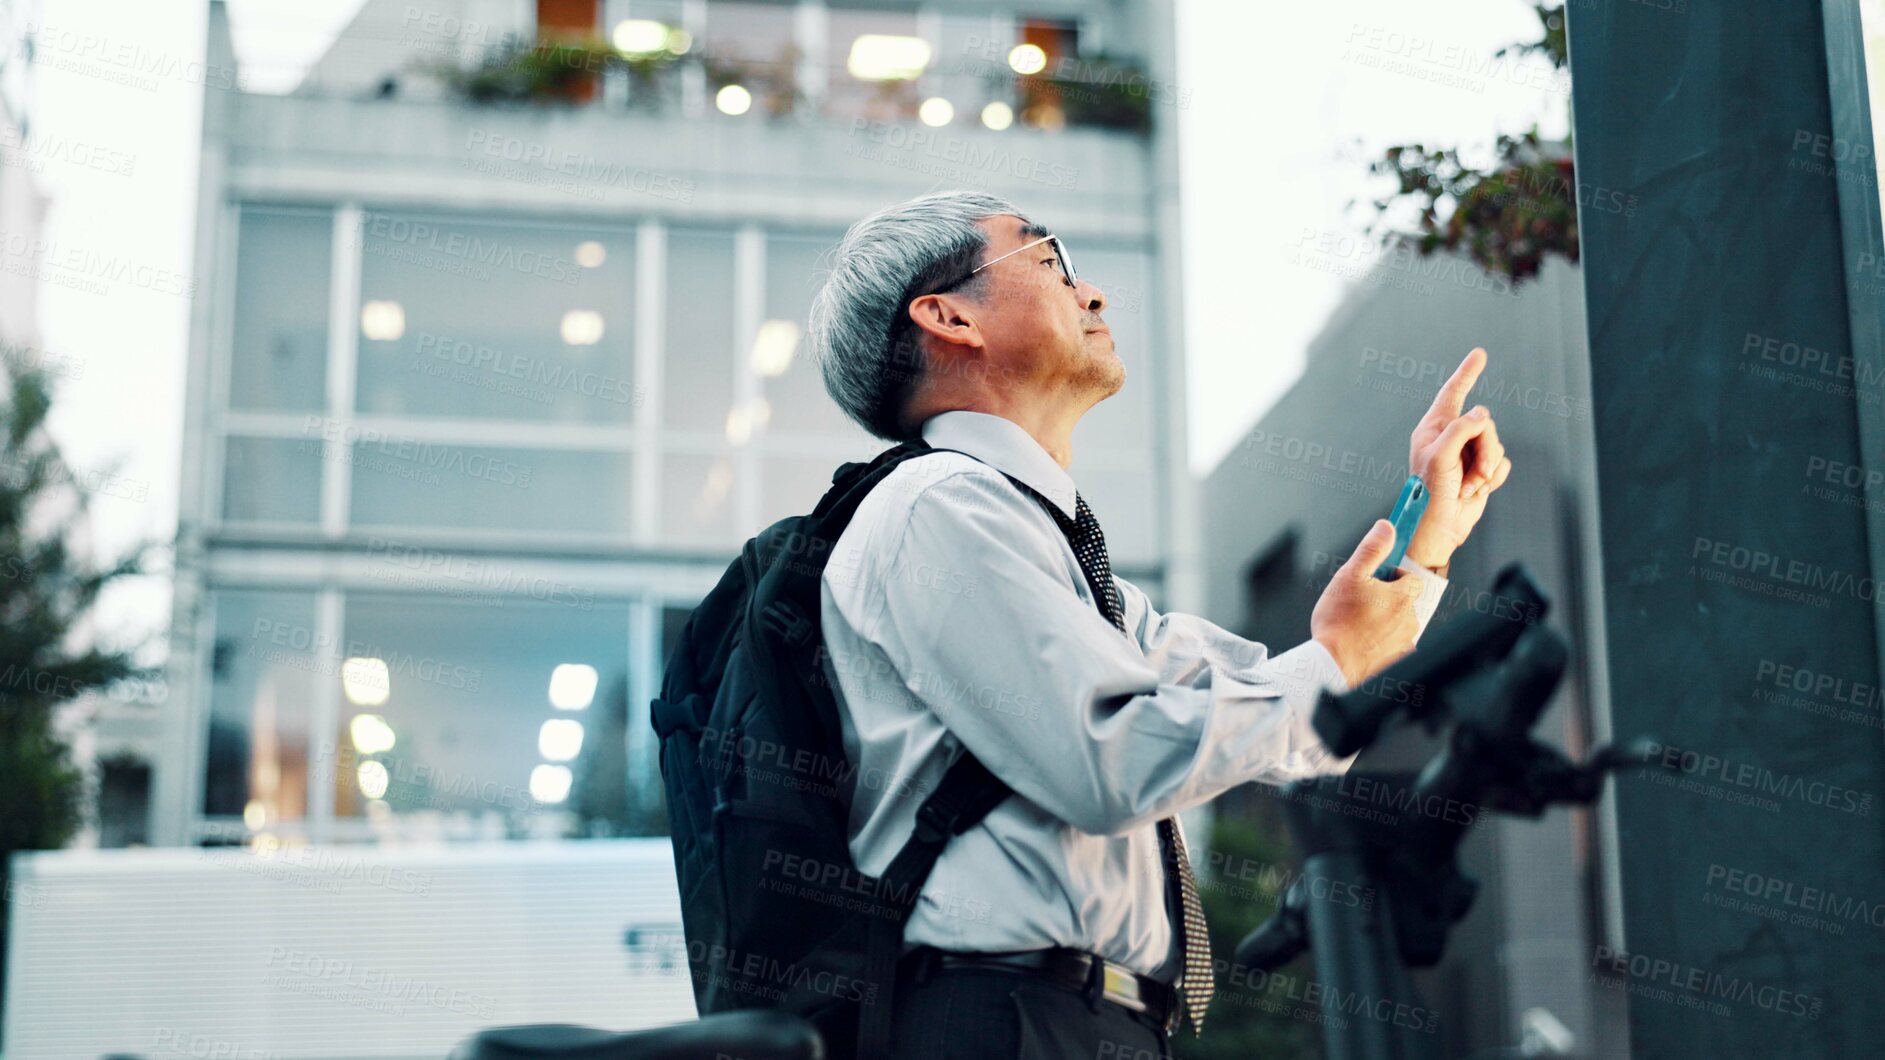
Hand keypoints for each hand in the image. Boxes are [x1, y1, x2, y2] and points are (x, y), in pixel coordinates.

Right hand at [1311, 519, 1424, 687]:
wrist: (1332, 665)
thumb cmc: (1337, 623)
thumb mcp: (1349, 576)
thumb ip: (1371, 549)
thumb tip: (1387, 527)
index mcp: (1401, 597)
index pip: (1412, 579)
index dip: (1394, 578)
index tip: (1377, 582)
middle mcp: (1409, 620)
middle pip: (1406, 603)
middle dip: (1388, 601)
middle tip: (1362, 605)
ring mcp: (1405, 643)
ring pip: (1401, 625)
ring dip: (1386, 623)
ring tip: (1359, 626)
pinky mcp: (1398, 661)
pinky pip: (1395, 647)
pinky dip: (1383, 644)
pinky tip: (1363, 644)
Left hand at [1404, 348, 1511, 570]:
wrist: (1440, 529)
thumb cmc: (1430, 494)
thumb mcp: (1440, 457)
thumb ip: (1461, 429)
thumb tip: (1481, 414)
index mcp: (1433, 428)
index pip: (1452, 393)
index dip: (1467, 373)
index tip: (1480, 353)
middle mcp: (1450, 437)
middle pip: (1484, 423)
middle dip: (1484, 448)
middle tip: (1472, 472)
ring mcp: (1467, 454)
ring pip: (1496, 444)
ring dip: (1487, 467)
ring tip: (1469, 485)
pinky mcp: (1481, 470)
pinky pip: (1502, 462)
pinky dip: (1493, 478)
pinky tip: (1477, 490)